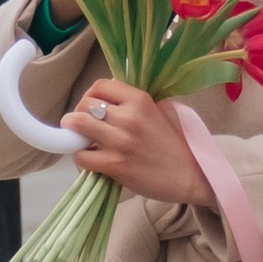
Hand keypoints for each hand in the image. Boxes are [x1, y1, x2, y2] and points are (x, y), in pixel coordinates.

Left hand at [70, 81, 213, 208]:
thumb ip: (134, 103)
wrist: (189, 176)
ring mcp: (121, 141)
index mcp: (140, 100)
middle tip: (83, 127)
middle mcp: (129, 117)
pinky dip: (81, 158)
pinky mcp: (115, 164)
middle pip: (84, 104)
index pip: (100, 85)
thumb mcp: (159, 112)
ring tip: (81, 141)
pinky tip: (91, 160)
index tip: (91, 108)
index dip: (89, 95)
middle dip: (78, 115)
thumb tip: (106, 99)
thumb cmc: (173, 145)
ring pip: (78, 125)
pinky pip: (81, 156)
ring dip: (73, 134)